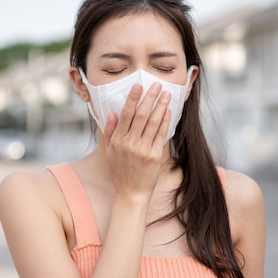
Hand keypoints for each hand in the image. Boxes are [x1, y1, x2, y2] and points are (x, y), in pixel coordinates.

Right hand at [103, 82, 171, 198]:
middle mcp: (129, 144)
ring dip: (160, 106)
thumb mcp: (110, 152)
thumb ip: (110, 131)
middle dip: (149, 98)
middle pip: (141, 115)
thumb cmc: (120, 171)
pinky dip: (165, 121)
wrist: (131, 193)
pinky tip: (168, 111)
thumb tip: (111, 112)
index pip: (126, 115)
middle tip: (156, 84)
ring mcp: (143, 150)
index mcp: (118, 141)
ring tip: (166, 94)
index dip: (133, 99)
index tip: (138, 86)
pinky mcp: (154, 156)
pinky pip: (161, 134)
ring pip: (153, 122)